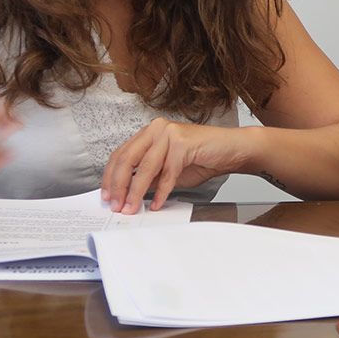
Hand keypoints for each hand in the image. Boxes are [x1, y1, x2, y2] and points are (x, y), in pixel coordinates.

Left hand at [101, 118, 253, 213]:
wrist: (231, 150)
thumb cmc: (202, 158)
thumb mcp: (167, 171)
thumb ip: (148, 177)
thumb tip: (126, 194)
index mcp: (149, 132)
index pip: (121, 154)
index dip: (110, 177)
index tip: (107, 196)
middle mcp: (156, 129)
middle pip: (127, 159)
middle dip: (118, 186)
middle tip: (116, 206)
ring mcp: (169, 133)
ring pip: (145, 167)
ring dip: (136, 192)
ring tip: (131, 208)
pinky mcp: (182, 142)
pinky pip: (167, 173)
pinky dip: (161, 192)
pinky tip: (156, 204)